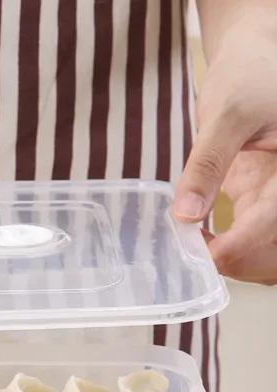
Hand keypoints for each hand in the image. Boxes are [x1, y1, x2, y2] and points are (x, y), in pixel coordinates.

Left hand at [174, 27, 276, 285]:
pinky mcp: (272, 208)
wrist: (257, 64)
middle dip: (241, 262)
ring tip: (198, 248)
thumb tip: (185, 215)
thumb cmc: (250, 77)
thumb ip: (206, 164)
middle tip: (195, 252)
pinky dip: (238, 258)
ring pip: (275, 259)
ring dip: (240, 266)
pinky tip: (206, 245)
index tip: (205, 253)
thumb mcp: (226, 114)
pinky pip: (264, 249)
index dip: (242, 244)